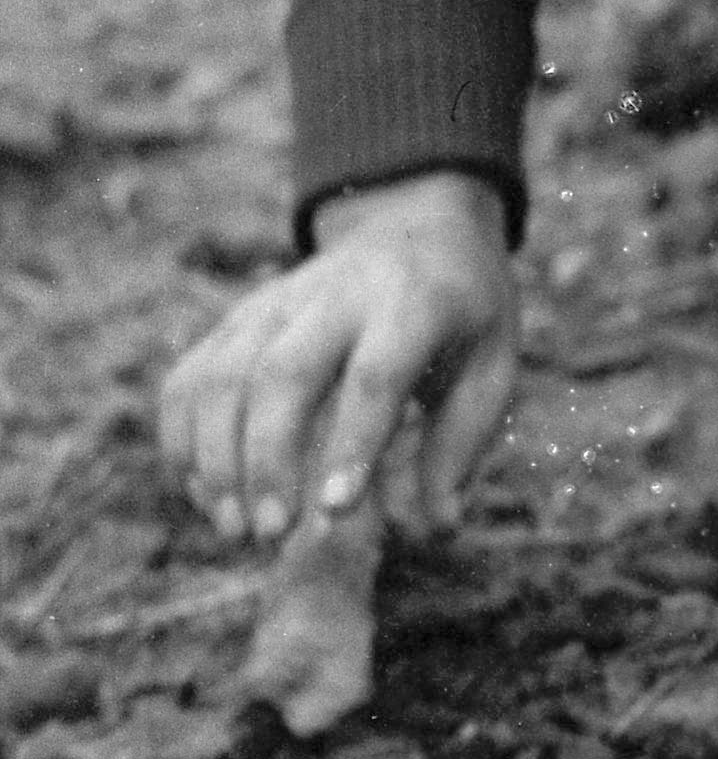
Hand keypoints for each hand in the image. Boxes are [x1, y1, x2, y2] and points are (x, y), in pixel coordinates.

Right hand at [160, 172, 521, 551]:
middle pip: (281, 374)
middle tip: (272, 534)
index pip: (374, 376)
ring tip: (235, 530)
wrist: (419, 224)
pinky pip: (191, 375)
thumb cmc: (463, 312)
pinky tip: (202, 494)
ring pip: (224, 376)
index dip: (352, 444)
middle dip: (266, 460)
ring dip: (216, 459)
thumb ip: (463, 442)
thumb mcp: (493, 363)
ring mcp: (278, 302)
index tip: (335, 511)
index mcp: (414, 304)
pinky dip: (183, 437)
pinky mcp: (238, 316)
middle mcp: (338, 296)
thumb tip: (438, 527)